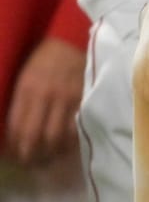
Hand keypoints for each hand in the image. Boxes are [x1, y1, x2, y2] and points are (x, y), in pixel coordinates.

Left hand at [5, 37, 85, 166]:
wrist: (74, 39)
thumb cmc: (44, 57)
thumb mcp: (24, 76)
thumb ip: (20, 101)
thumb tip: (13, 128)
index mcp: (27, 89)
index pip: (15, 128)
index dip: (12, 147)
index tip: (12, 154)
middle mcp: (46, 96)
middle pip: (34, 137)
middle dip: (29, 156)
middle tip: (28, 163)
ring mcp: (67, 99)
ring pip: (56, 137)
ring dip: (49, 153)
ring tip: (46, 158)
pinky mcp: (83, 99)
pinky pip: (75, 128)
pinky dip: (68, 142)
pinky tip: (64, 146)